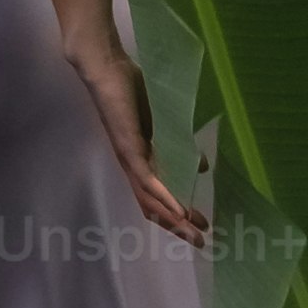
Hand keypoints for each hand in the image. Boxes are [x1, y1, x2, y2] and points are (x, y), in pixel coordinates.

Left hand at [67, 34, 209, 247]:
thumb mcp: (164, 121)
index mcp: (138, 159)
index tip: (197, 225)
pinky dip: (163, 197)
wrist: (107, 67)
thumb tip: (201, 167)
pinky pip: (146, 179)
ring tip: (195, 229)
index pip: (154, 197)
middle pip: (152, 206)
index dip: (174, 214)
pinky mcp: (129, 148)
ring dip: (173, 218)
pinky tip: (179, 210)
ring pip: (149, 199)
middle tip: (201, 240)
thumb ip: (179, 143)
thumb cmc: (131, 87)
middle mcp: (131, 164)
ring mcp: (128, 158)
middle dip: (177, 225)